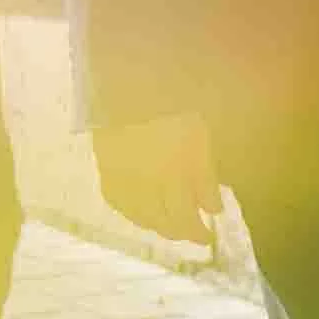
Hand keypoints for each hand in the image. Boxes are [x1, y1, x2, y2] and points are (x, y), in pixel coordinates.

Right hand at [92, 113, 217, 248]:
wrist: (132, 84)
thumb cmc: (174, 108)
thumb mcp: (200, 138)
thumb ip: (206, 177)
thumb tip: (212, 210)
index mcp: (174, 171)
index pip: (187, 215)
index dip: (199, 230)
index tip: (210, 233)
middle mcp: (148, 181)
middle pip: (164, 221)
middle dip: (183, 231)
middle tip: (195, 234)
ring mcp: (124, 177)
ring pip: (141, 216)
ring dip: (159, 226)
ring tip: (171, 226)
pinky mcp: (106, 169)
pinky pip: (117, 201)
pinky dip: (132, 212)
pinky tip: (141, 213)